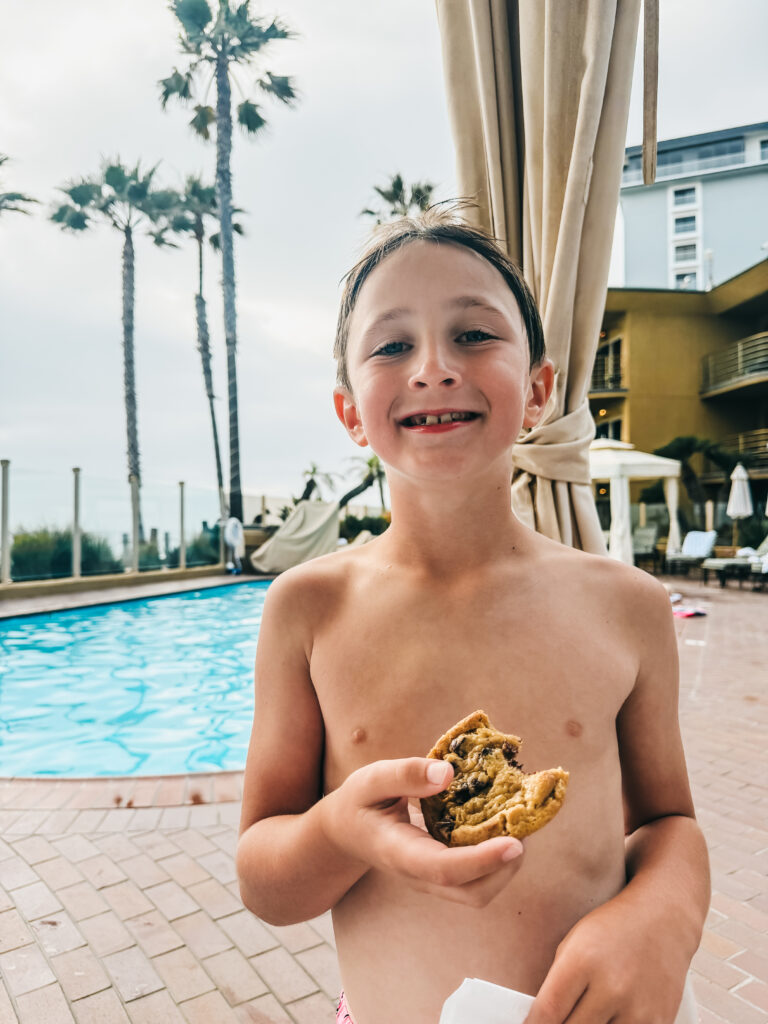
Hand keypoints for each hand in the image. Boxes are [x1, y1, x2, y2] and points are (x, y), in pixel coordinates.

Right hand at [321, 757, 522, 906]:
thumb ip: (406, 775)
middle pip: (472, 892)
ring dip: (506, 863)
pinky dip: (497, 856)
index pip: (445, 868)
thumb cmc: (359, 802)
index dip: (483, 859)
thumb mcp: (371, 779)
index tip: (516, 842)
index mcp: (400, 853)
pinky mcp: (444, 874)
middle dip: (506, 866)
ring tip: (518, 822)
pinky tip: (503, 823)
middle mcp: (420, 875)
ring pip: (479, 891)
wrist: (345, 833)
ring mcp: (432, 880)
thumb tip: (447, 773)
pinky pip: (477, 877)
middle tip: (524, 825)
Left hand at [524, 895, 689, 1023]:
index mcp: (582, 962)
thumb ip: (557, 985)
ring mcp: (638, 1010)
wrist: (663, 918)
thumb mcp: (573, 944)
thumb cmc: (612, 929)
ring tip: (587, 1012)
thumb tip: (542, 1021)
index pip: (547, 1013)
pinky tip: (609, 1016)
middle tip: (559, 1017)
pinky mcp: (659, 1022)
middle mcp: (611, 988)